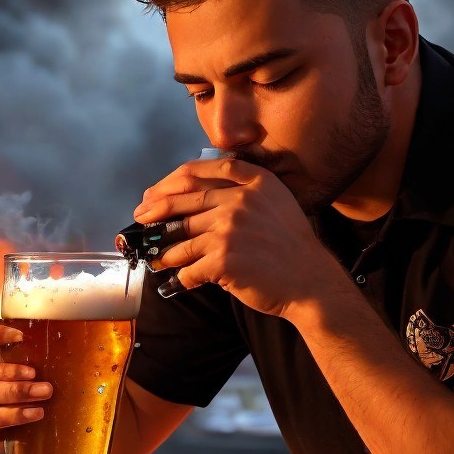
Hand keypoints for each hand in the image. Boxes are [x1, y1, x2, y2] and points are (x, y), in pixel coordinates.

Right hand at [0, 321, 51, 452]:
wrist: (58, 436)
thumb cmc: (60, 396)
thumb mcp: (60, 373)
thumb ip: (58, 356)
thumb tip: (79, 341)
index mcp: (1, 360)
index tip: (20, 337)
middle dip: (11, 371)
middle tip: (38, 376)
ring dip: (13, 391)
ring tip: (43, 394)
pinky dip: (12, 415)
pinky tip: (34, 414)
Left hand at [133, 157, 338, 317]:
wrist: (311, 281)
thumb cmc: (291, 245)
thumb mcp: (276, 201)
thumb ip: (244, 189)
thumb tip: (196, 194)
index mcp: (254, 181)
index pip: (198, 172)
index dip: (168, 182)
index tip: (153, 193)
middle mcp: (240, 200)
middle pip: (183, 202)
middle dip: (155, 211)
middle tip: (142, 219)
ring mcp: (230, 230)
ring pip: (181, 239)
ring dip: (166, 251)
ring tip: (159, 258)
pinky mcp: (223, 260)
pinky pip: (189, 268)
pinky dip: (182, 277)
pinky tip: (180, 281)